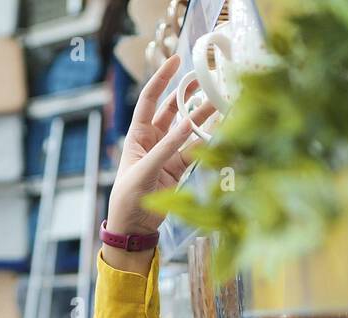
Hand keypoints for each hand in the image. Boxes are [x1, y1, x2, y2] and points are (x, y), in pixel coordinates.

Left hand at [104, 54, 217, 251]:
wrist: (133, 228)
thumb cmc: (128, 198)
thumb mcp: (144, 171)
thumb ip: (167, 148)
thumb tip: (188, 125)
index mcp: (137, 135)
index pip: (150, 99)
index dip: (162, 78)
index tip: (176, 60)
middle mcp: (152, 140)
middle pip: (171, 110)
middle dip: (187, 94)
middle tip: (204, 78)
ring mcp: (166, 154)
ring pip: (187, 130)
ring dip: (201, 117)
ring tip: (219, 102)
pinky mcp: (177, 169)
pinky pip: (194, 150)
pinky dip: (206, 142)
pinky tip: (219, 131)